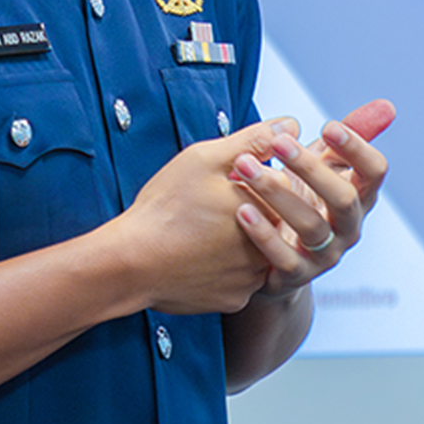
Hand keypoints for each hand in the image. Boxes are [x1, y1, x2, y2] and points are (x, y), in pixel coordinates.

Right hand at [110, 126, 291, 314]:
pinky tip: (197, 256)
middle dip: (243, 210)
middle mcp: (266, 247)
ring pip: (253, 252)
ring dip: (236, 240)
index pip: (277, 186)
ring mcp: (251, 279)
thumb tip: (292, 124)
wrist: (132, 262)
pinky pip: (236, 279)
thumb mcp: (205, 160)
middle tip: (206, 209)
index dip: (247, 179)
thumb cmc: (165, 207)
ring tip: (200, 231)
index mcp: (265, 209)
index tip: (221, 182)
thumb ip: (253, 140)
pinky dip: (222, 267)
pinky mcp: (234, 300)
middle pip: (267, 220)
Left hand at [228, 98, 392, 296]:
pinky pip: (283, 258)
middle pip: (343, 199)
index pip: (374, 173)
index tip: (328, 125)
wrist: (277, 261)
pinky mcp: (295, 276)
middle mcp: (348, 229)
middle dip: (311, 168)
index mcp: (358, 197)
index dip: (357, 149)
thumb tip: (388, 105)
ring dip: (276, 193)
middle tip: (278, 142)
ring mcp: (324, 255)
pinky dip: (263, 233)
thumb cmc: (303, 200)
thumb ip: (350, 135)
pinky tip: (241, 209)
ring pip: (310, 226)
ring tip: (244, 166)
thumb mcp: (324, 166)